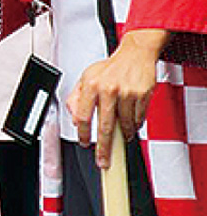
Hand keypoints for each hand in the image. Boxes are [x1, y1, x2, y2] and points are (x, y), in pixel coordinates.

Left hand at [68, 29, 165, 167]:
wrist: (135, 54)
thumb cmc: (110, 68)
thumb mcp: (86, 77)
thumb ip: (76, 97)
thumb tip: (73, 117)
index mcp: (90, 85)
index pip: (82, 115)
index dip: (82, 133)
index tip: (84, 143)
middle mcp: (108, 89)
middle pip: (104, 127)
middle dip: (104, 149)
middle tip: (104, 161)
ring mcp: (126, 93)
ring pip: (125, 125)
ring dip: (123, 135)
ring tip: (122, 136)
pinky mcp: (142, 96)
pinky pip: (138, 119)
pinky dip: (135, 126)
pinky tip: (131, 124)